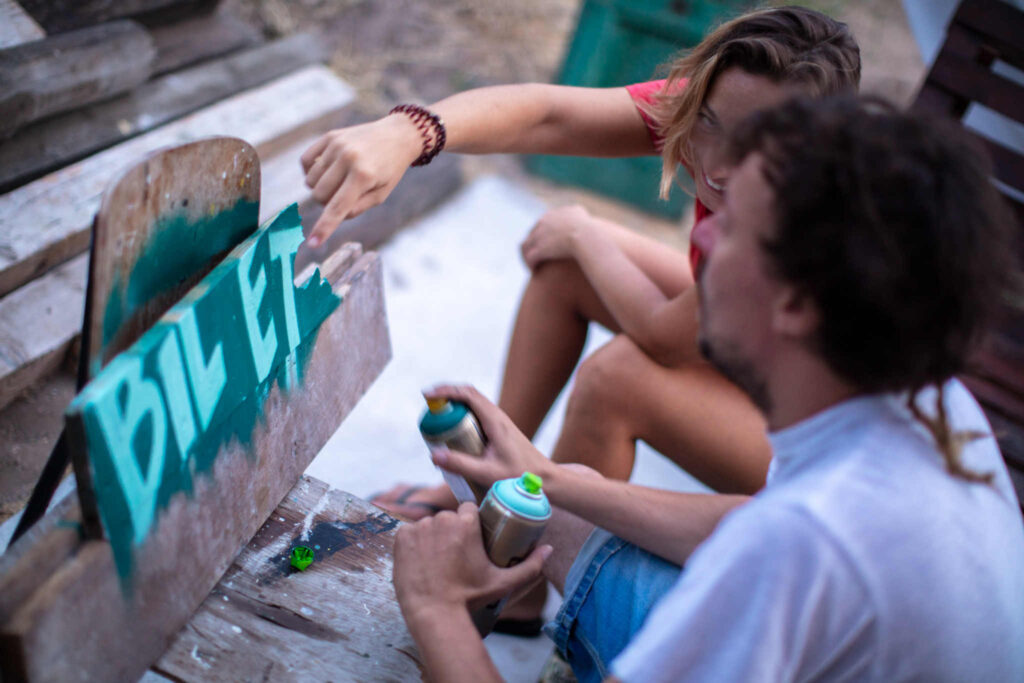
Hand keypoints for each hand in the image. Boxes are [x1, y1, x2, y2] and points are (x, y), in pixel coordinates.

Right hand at [300, 114, 421, 246]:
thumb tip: (333, 215)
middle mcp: (348, 158)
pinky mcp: (330, 136)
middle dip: (325, 203)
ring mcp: (337, 145)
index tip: (313, 244)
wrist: (397, 135)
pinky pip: (305, 161)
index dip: (324, 228)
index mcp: (363, 176)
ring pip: (310, 180)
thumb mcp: (381, 195)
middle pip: (318, 195)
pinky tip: (326, 170)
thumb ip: (357, 208)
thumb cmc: (390, 170)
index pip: (338, 208)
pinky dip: (310, 171)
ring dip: (318, 187)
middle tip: (342, 196)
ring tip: (337, 181)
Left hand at [393, 502, 551, 618]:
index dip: (469, 524)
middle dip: (451, 532)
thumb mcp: (502, 582)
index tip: (469, 540)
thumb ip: (530, 565)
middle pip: (448, 518)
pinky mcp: (402, 537)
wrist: (434, 613)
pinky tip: (421, 560)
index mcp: (466, 523)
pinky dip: (414, 543)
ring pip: (429, 525)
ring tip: (437, 561)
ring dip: (433, 537)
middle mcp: (442, 519)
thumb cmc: (469, 598)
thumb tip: (549, 549)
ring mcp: (419, 527)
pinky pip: (410, 532)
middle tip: (453, 556)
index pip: (468, 510)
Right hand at [425, 385, 552, 486]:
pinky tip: (453, 431)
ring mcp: (499, 422)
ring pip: (473, 404)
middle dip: (446, 396)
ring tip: (436, 418)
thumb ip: (460, 464)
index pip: (468, 394)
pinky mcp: (500, 430)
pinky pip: (477, 415)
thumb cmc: (519, 477)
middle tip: (427, 407)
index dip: (446, 390)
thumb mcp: (487, 473)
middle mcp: (498, 416)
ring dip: (454, 405)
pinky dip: (462, 416)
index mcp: (495, 420)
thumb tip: (434, 455)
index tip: (428, 395)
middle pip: (469, 395)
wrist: (545, 479)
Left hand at [520, 205, 592, 269]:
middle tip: (537, 257)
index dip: (543, 235)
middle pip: (532, 233)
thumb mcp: (591, 224)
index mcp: (555, 214)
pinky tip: (535, 271)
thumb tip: (589, 227)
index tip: (546, 246)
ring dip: (528, 256)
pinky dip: (531, 264)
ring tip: (532, 266)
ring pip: (527, 246)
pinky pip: (530, 257)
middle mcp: (545, 221)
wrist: (589, 237)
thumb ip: (585, 224)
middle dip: (533, 245)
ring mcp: (540, 235)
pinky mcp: (539, 249)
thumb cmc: (595, 234)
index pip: (543, 223)